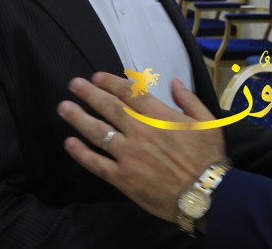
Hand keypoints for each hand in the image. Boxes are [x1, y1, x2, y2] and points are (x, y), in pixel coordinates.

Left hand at [58, 72, 226, 222]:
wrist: (203, 195)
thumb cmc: (208, 159)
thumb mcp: (208, 122)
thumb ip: (189, 100)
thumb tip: (174, 82)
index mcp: (160, 116)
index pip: (130, 93)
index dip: (111, 82)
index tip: (96, 76)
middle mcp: (140, 132)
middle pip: (109, 107)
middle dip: (89, 93)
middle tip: (73, 84)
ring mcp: (129, 155)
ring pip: (98, 132)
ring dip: (79, 118)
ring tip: (64, 107)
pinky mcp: (123, 178)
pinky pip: (96, 164)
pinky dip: (81, 153)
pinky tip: (69, 143)